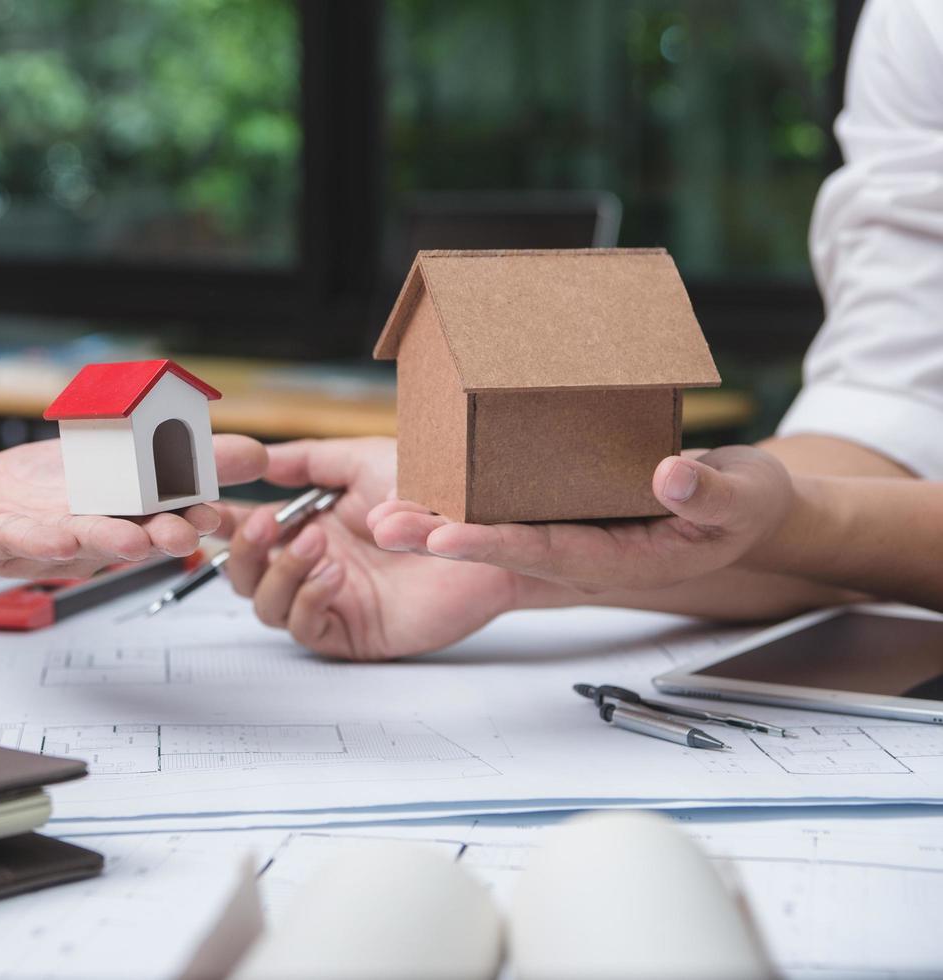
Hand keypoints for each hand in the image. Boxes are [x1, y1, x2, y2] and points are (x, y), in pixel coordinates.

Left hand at [0, 434, 267, 577]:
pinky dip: (41, 541)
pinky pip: (21, 542)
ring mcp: (43, 539)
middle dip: (158, 536)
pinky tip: (60, 539)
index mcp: (120, 513)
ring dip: (108, 542)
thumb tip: (254, 452)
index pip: (164, 511)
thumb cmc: (34, 489)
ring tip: (133, 540)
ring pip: (82, 543)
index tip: (218, 511)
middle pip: (132, 535)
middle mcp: (88, 533)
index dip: (193, 513)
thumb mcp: (112, 459)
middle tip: (185, 533)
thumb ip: (179, 455)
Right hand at [223, 437, 547, 659]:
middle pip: (242, 574)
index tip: (207, 504)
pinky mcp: (354, 633)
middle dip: (245, 550)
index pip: (247, 528)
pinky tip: (333, 575)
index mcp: (308, 524)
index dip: (221, 521)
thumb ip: (308, 460)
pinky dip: (308, 601)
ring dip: (280, 573)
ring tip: (317, 545)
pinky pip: (305, 629)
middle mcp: (312, 565)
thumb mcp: (364, 461)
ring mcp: (330, 600)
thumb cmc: (438, 493)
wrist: (490, 533)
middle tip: (266, 522)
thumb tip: (257, 458)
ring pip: (266, 606)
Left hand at [368, 445, 794, 594]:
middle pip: (502, 549)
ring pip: (494, 530)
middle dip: (440, 539)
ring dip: (438, 521)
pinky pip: (508, 509)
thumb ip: (711, 493)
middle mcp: (583, 553)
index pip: (546, 553)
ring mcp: (569, 535)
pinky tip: (423, 483)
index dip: (493, 546)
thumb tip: (673, 476)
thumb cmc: (745, 504)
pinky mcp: (562, 513)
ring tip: (380, 509)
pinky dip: (464, 499)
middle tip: (383, 526)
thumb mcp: (744, 496)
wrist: (745, 509)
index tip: (444, 538)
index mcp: (622, 558)